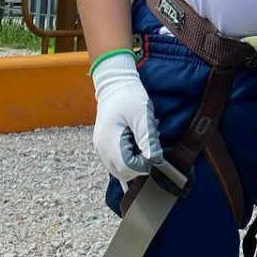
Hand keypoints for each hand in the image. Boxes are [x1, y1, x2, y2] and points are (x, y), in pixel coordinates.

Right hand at [90, 53, 161, 182]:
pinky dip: (129, 155)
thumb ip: (148, 139)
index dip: (143, 165)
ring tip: (142, 139)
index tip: (153, 151)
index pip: (127, 169)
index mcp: (110, 141)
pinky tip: (135, 139)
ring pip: (120, 169)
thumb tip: (155, 160)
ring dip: (134, 160)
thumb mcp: (143, 116)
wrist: (115, 84)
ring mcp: (101, 148)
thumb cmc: (129, 96)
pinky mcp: (104, 145)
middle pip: (122, 173)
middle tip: (149, 144)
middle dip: (139, 164)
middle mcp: (102, 149)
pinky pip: (117, 159)